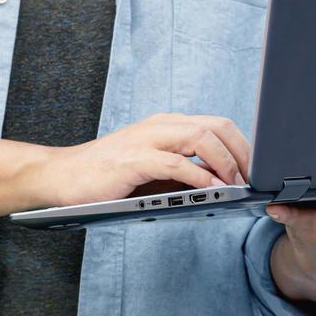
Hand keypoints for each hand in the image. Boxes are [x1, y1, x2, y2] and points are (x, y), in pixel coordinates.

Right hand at [40, 114, 251, 206]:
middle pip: (216, 126)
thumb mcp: (152, 171)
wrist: (61, 177)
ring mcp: (145, 140)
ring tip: (235, 185)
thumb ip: (182, 172)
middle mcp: (159, 126)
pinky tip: (210, 191)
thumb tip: (219, 185)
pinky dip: (197, 177)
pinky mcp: (133, 160)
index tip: (254, 170)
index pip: (216, 124)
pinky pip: (174, 163)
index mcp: (166, 126)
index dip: (242, 145)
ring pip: (199, 137)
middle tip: (252, 178)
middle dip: (242, 152)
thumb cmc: (106, 177)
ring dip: (224, 162)